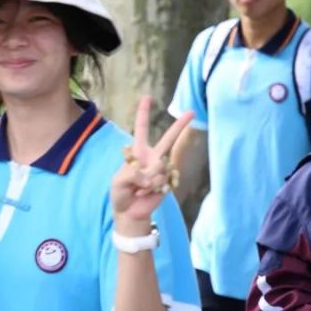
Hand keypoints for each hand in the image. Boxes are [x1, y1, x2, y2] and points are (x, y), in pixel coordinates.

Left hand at [110, 96, 193, 224]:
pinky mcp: (168, 182)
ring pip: (160, 167)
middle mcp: (152, 157)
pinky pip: (163, 180)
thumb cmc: (120, 194)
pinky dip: (152, 188)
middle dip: (180, 125)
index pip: (141, 129)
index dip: (143, 113)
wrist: (130, 212)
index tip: (148, 97)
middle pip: (168, 138)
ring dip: (147, 180)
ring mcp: (161, 169)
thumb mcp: (118, 181)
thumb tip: (149, 174)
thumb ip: (131, 174)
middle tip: (193, 111)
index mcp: (138, 152)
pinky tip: (147, 193)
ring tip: (139, 189)